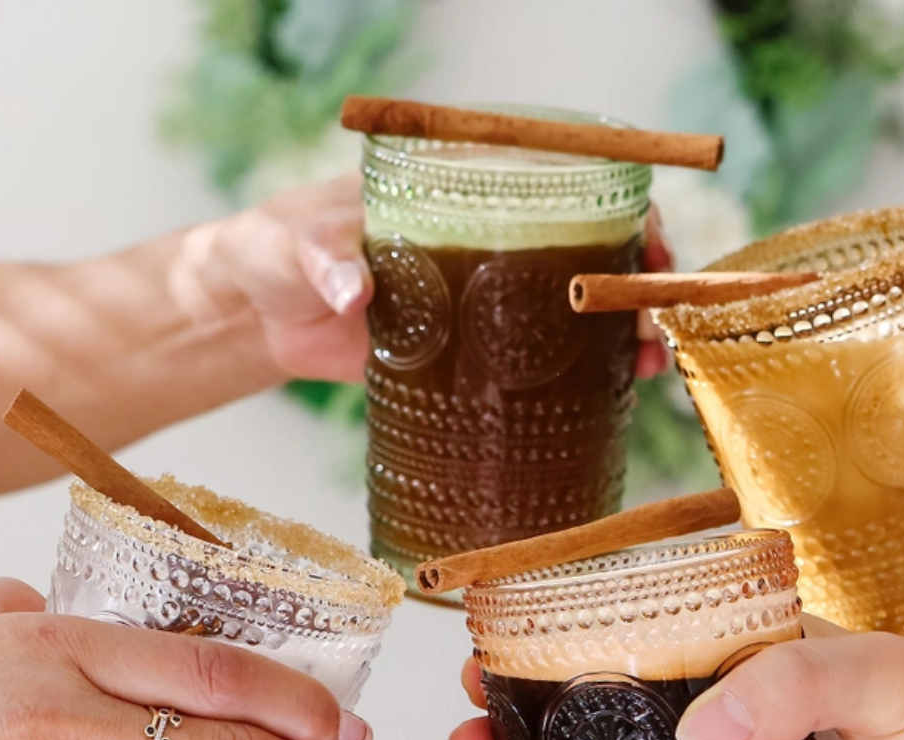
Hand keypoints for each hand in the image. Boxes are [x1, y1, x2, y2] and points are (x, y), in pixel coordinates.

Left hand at [179, 178, 676, 387]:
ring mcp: (471, 298)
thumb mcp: (288, 249)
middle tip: (654, 316)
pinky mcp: (459, 352)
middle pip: (577, 248)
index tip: (648, 240)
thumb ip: (318, 261)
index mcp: (448, 193)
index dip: (614, 207)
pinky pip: (525, 358)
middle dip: (630, 278)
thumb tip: (355, 292)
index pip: (551, 181)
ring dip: (614, 332)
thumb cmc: (266, 258)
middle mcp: (473, 240)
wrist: (249, 317)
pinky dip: (568, 375)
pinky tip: (606, 394)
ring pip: (562, 306)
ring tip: (648, 363)